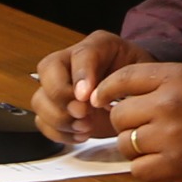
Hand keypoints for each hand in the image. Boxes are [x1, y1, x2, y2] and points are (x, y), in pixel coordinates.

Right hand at [29, 31, 145, 142]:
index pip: (80, 54)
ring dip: (60, 119)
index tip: (86, 97)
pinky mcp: (56, 109)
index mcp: (96, 47)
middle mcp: (71, 62)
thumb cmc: (139, 80)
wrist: (138, 94)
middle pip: (47, 71)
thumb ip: (123, 82)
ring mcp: (59, 85)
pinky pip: (42, 121)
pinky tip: (80, 135)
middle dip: (62, 97)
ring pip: (40, 99)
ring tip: (85, 127)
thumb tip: (97, 100)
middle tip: (83, 114)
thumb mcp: (142, 74)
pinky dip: (59, 133)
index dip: (80, 76)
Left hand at [85, 58, 181, 181]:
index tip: (100, 100)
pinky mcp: (175, 166)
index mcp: (174, 78)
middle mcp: (169, 105)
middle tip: (141, 126)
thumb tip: (112, 95)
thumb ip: (156, 82)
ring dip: (134, 146)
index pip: (123, 79)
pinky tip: (159, 161)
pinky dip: (144, 167)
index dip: (105, 90)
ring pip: (125, 144)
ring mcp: (171, 137)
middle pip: (119, 115)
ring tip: (153, 144)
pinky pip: (138, 170)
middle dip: (124, 122)